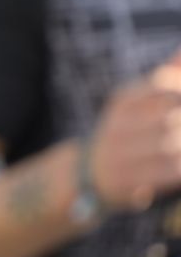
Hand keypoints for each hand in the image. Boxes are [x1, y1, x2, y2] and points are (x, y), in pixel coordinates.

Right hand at [88, 53, 180, 210]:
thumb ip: (166, 76)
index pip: (162, 83)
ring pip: (171, 143)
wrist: (86, 173)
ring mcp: (120, 154)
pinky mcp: (126, 180)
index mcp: (123, 101)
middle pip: (171, 115)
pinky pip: (168, 170)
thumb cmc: (126, 131)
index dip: (180, 87)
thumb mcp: (137, 102)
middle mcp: (118, 125)